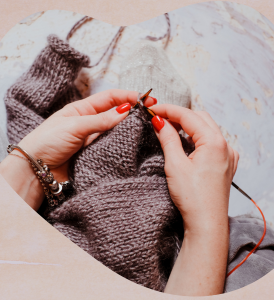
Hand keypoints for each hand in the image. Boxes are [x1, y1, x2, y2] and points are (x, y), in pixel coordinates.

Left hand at [0, 89, 155, 209]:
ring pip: (116, 130)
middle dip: (133, 111)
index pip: (110, 98)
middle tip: (150, 112)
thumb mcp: (74, 126)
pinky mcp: (96, 154)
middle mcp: (90, 122)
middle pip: (116, 113)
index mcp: (82, 109)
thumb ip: (100, 120)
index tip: (145, 99)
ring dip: (130, 127)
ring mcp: (94, 138)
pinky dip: (123, 143)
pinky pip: (112, 146)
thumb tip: (126, 111)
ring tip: (146, 127)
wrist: (36, 170)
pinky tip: (133, 142)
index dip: (128, 96)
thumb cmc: (47, 141)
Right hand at [151, 105, 238, 232]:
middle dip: (179, 115)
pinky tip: (187, 141)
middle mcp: (225, 145)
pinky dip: (198, 136)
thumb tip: (159, 121)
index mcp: (215, 142)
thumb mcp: (175, 164)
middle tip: (159, 117)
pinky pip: (212, 141)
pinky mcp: (226, 163)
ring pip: (207, 128)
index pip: (188, 116)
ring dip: (188, 125)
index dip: (168, 110)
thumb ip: (168, 138)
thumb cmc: (193, 198)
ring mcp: (228, 154)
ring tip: (169, 127)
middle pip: (200, 118)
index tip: (152, 109)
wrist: (207, 223)